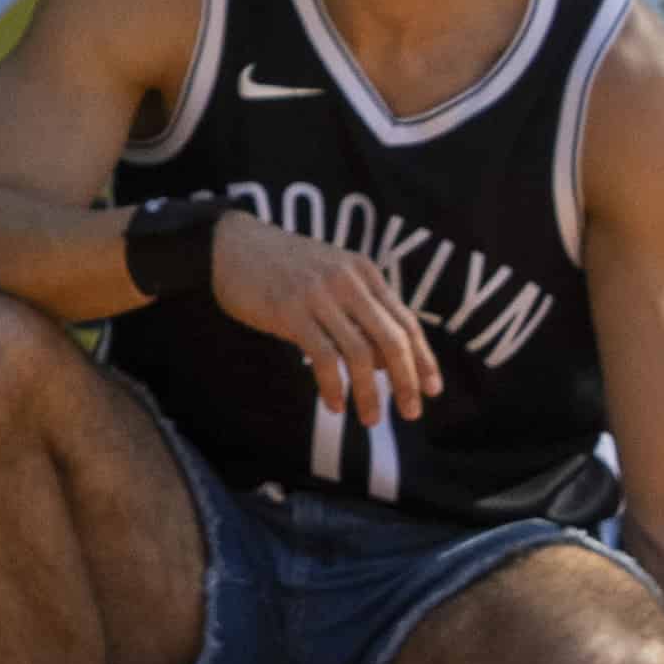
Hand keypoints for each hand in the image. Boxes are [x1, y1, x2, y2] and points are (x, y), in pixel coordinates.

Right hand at [205, 209, 438, 428]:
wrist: (231, 245)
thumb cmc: (283, 267)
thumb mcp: (330, 278)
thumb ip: (359, 312)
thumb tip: (384, 364)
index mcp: (364, 272)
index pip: (406, 322)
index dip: (424, 359)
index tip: (433, 390)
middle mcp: (348, 281)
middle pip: (391, 340)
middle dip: (406, 381)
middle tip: (411, 412)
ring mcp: (319, 295)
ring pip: (359, 353)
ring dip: (369, 392)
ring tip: (370, 419)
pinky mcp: (290, 310)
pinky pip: (322, 357)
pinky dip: (333, 386)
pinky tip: (335, 404)